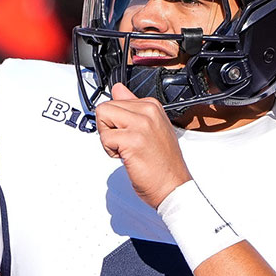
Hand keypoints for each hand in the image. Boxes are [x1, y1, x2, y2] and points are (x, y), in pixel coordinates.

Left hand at [95, 83, 192, 208]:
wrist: (173, 187)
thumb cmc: (163, 163)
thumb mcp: (151, 127)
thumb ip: (132, 106)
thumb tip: (117, 89)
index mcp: (152, 105)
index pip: (116, 100)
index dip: (117, 121)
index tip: (130, 133)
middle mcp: (148, 111)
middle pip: (106, 107)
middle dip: (109, 128)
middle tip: (126, 143)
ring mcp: (141, 124)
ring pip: (102, 117)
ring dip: (108, 138)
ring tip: (127, 149)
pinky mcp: (132, 140)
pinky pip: (105, 138)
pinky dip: (110, 151)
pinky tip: (128, 157)